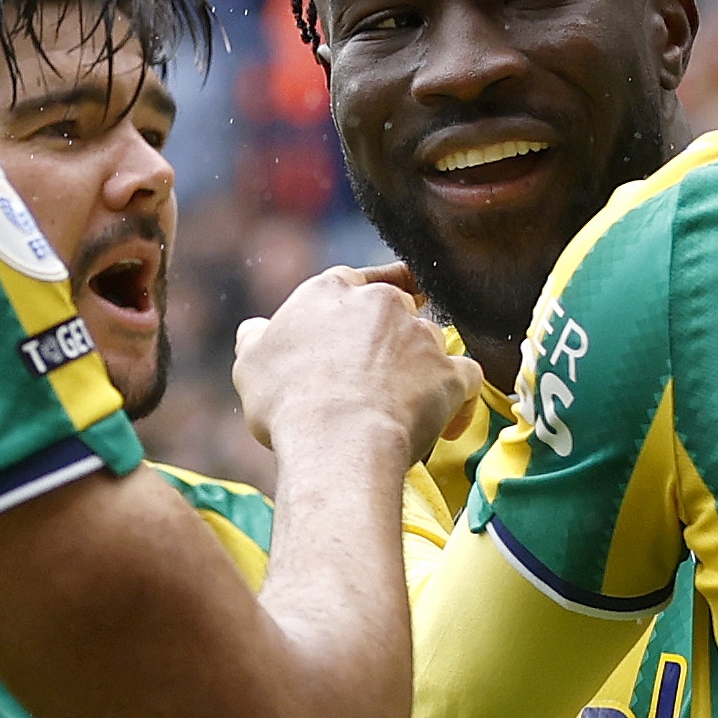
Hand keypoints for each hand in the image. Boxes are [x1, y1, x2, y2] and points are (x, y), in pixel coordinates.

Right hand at [235, 264, 474, 457]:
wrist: (336, 440)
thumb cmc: (287, 402)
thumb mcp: (250, 365)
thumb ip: (256, 339)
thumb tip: (256, 330)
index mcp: (331, 292)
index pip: (358, 278)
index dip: (370, 289)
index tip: (380, 295)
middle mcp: (382, 304)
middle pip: (398, 308)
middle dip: (393, 337)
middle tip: (376, 377)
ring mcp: (421, 337)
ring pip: (431, 344)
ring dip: (422, 372)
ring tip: (404, 413)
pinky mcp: (451, 374)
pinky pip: (466, 380)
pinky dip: (459, 400)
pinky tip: (446, 425)